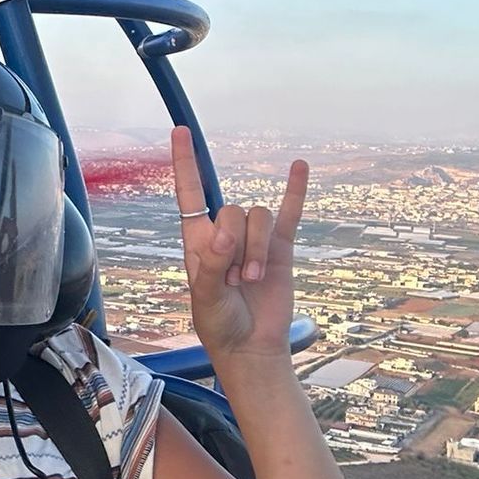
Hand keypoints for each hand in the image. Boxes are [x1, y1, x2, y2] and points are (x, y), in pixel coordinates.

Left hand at [169, 126, 307, 363]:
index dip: (184, 162)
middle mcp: (225, 232)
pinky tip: (299, 167)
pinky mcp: (281, 248)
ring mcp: (254, 239)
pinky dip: (294, 190)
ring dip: (257, 250)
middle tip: (232, 279)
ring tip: (250, 279)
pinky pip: (289, 213)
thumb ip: (211, 263)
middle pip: (232, 209)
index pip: (190, 192)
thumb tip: (224, 234)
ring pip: (259, 218)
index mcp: (197, 239)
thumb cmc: (220, 324)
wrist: (252, 346)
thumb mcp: (204, 297)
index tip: (180, 131)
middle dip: (235, 243)